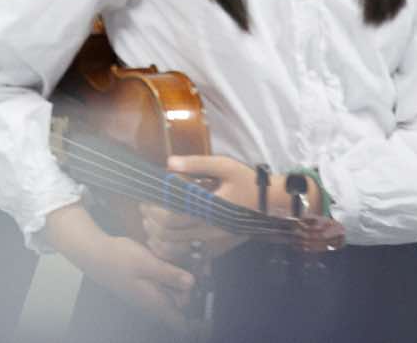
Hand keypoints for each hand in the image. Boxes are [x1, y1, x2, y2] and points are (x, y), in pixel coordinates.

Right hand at [45, 204, 199, 334]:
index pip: (182, 326)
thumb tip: (192, 283)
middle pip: (183, 304)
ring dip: (181, 278)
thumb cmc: (119, 260)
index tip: (207, 310)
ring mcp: (150, 296)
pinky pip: (165, 285)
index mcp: (156, 304)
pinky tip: (167, 258)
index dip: (197, 323)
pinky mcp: (147, 286)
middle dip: (191, 286)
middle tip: (195, 264)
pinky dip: (171, 274)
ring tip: (181, 258)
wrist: (95, 254)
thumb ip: (171, 274)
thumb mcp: (148, 262)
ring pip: (175, 293)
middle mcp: (154, 304)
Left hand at [151, 157, 344, 257]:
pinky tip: (169, 234)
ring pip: (177, 247)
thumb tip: (170, 163)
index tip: (146, 199)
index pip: (172, 217)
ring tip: (152, 221)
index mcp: (209, 209)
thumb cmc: (248, 182)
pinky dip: (175, 247)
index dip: (154, 210)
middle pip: (170, 234)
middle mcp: (209, 230)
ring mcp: (214, 242)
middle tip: (145, 209)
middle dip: (152, 222)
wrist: (272, 204)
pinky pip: (190, 254)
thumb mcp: (225, 166)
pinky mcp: (218, 248)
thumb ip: (197, 164)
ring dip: (160, 236)